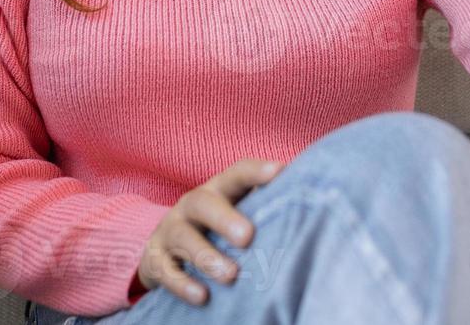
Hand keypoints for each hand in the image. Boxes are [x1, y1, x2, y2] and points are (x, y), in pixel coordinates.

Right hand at [136, 157, 284, 305]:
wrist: (162, 248)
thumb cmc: (216, 229)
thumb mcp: (236, 212)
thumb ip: (266, 206)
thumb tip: (315, 200)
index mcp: (218, 190)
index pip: (237, 174)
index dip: (257, 171)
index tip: (280, 172)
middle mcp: (191, 205)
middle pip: (203, 202)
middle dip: (224, 218)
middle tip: (247, 237)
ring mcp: (170, 232)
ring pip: (184, 239)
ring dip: (208, 257)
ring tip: (231, 275)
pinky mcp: (155, 260)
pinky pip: (166, 270)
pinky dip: (183, 284)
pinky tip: (203, 297)